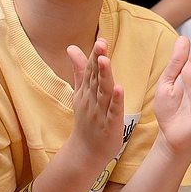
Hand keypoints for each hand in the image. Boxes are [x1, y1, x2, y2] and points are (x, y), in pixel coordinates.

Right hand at [64, 39, 126, 175]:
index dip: (95, 55)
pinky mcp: (110, 125)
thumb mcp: (80, 93)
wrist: (85, 151)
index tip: (101, 40)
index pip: (90, 70)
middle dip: (98, 61)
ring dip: (104, 76)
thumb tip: (71, 47)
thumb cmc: (86, 120)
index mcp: (86, 91)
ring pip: (103, 92)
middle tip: (101, 44)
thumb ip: (79, 70)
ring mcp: (100, 112)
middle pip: (95, 78)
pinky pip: (113, 111)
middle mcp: (92, 99)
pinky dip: (116, 101)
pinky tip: (120, 89)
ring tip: (105, 61)